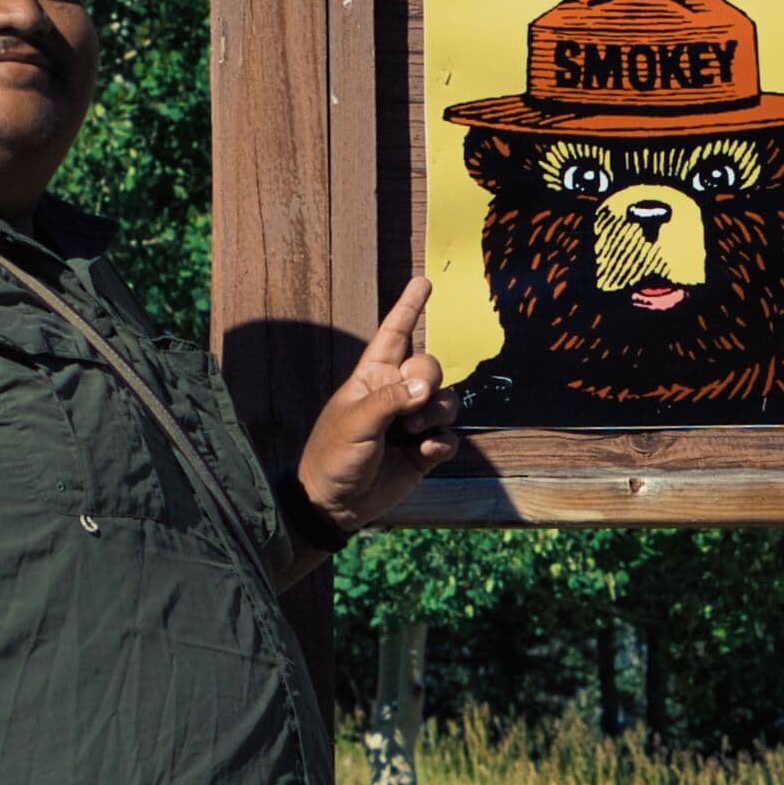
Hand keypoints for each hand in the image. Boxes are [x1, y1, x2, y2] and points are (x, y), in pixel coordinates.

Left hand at [294, 277, 457, 536]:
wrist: (335, 503)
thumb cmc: (333, 455)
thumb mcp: (355, 422)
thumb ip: (391, 399)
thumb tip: (427, 388)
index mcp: (372, 376)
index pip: (394, 334)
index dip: (409, 307)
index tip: (424, 281)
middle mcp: (396, 394)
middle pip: (431, 366)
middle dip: (430, 378)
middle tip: (411, 405)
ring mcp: (412, 422)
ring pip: (447, 401)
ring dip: (435, 413)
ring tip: (411, 432)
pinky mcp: (424, 450)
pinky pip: (450, 436)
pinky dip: (441, 443)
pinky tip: (422, 453)